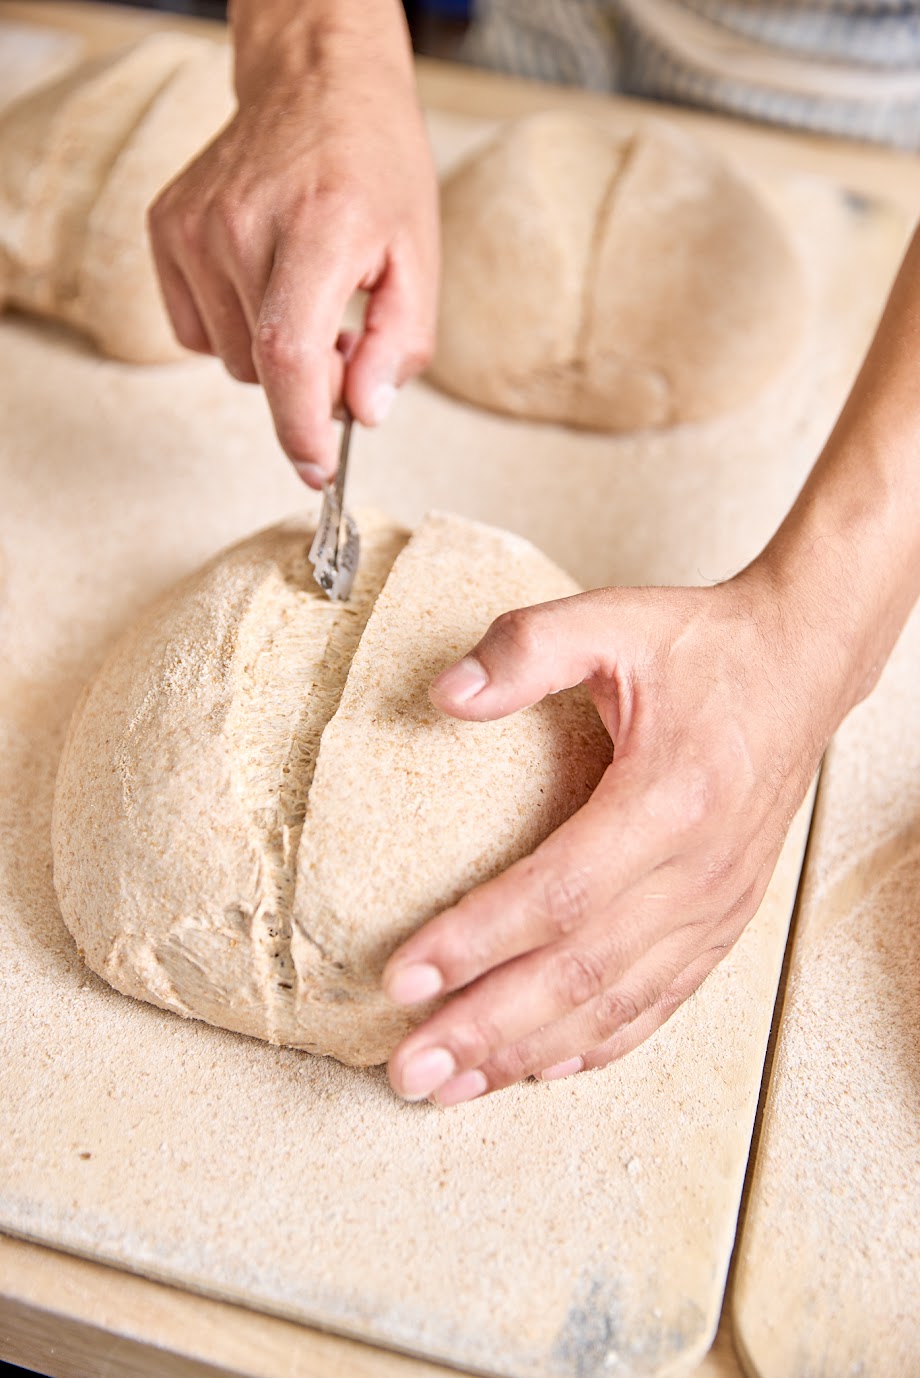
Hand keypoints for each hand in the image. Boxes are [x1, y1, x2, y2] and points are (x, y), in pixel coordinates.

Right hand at [148, 0, 437, 484]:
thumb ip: (398, 347)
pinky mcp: (166, 228)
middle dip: (307, 382)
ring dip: (271, 353)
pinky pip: (195, 331)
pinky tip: (261, 284)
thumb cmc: (375, 170)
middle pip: (262, 368)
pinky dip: (233, 328)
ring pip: (230, 357)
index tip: (317, 467)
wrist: (317, 86)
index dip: (300, 428)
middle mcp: (243, 225)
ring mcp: (195, 226)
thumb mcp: (418, 260)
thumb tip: (363, 414)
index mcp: (318, 229)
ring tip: (304, 296)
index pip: (288, 356)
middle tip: (343, 336)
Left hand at [383, 569, 851, 1104]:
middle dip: (486, 1027)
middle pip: (579, 971)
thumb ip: (525, 649)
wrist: (802, 667)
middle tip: (410, 1067)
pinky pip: (658, 1002)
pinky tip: (542, 1066)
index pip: (558, 892)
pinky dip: (598, 1043)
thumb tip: (442, 695)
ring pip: (615, 1003)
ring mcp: (716, 906)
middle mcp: (698, 870)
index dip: (477, 941)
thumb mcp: (612, 620)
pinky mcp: (724, 921)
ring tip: (452, 1084)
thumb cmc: (707, 647)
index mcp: (669, 798)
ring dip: (528, 1051)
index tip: (404, 976)